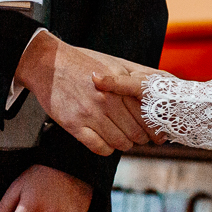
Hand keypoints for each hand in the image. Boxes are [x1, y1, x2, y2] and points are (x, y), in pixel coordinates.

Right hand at [14, 33, 153, 155]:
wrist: (48, 64)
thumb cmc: (83, 62)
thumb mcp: (114, 63)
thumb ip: (137, 75)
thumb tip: (163, 84)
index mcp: (119, 85)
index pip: (145, 115)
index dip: (154, 128)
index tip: (155, 133)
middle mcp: (107, 100)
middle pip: (135, 132)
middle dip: (140, 138)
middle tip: (139, 137)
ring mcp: (89, 113)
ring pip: (119, 142)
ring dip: (123, 144)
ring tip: (121, 138)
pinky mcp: (73, 124)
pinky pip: (99, 148)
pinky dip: (106, 149)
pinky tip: (105, 141)